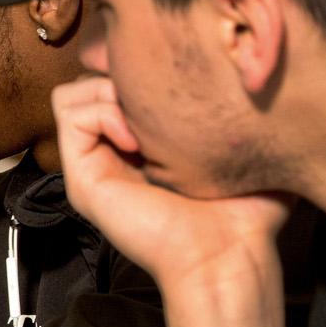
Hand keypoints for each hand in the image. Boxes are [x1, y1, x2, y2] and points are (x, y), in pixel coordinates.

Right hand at [52, 74, 291, 297]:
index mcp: (143, 149)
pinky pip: (70, 113)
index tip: (175, 84)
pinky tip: (138, 141)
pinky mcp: (82, 178)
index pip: (117, 84)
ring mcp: (94, 166)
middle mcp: (112, 154)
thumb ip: (237, 114)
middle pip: (90, 82)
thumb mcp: (243, 150)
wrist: (227, 256)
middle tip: (157, 103)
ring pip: (73, 93)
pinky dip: (104, 112)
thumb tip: (255, 75)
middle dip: (121, 75)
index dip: (138, 70)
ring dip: (108, 92)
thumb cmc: (245, 214)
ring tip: (145, 123)